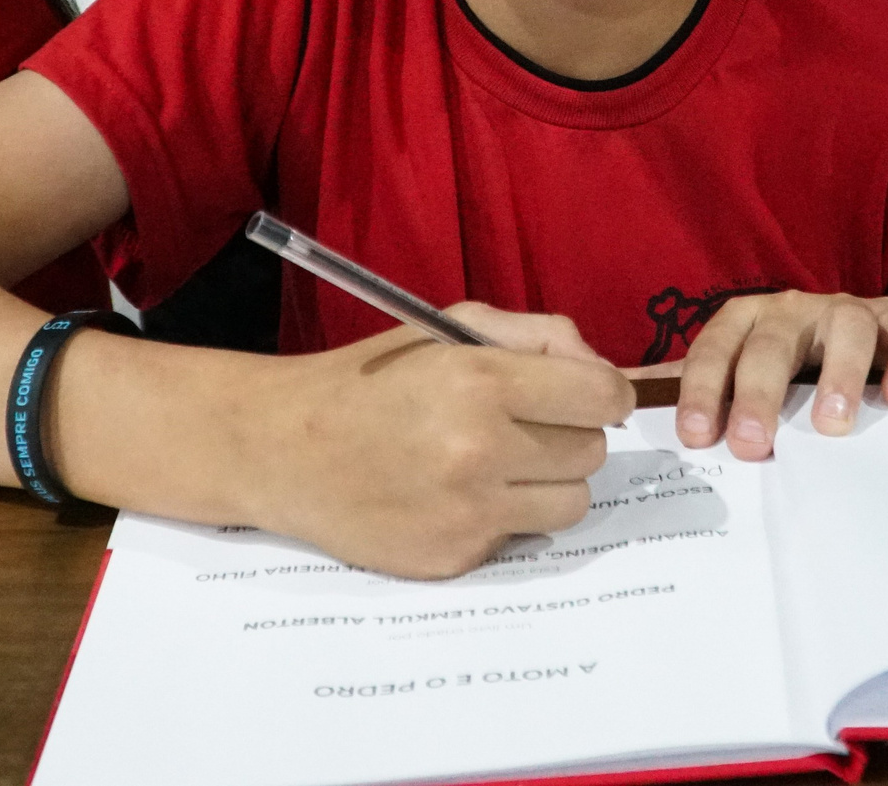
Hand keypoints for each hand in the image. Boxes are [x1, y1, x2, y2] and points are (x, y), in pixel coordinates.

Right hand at [228, 303, 633, 579]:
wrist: (284, 448)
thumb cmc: (370, 381)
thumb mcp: (448, 329)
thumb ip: (536, 336)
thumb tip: (599, 369)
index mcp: (482, 381)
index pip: (603, 398)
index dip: (601, 395)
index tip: (583, 397)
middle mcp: (480, 449)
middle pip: (591, 453)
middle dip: (568, 436)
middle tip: (522, 428)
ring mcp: (468, 511)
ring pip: (571, 504)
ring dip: (547, 484)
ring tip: (499, 466)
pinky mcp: (455, 558)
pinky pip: (521, 538)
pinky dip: (502, 519)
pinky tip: (455, 497)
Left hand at [673, 291, 887, 460]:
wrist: (832, 342)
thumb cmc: (763, 374)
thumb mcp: (719, 379)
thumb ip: (676, 392)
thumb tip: (607, 404)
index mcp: (738, 322)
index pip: (712, 351)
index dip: (700, 392)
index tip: (695, 437)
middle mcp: (788, 310)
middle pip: (770, 343)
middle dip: (758, 394)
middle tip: (753, 444)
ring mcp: (841, 311)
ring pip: (843, 327)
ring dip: (836, 374)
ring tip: (832, 424)